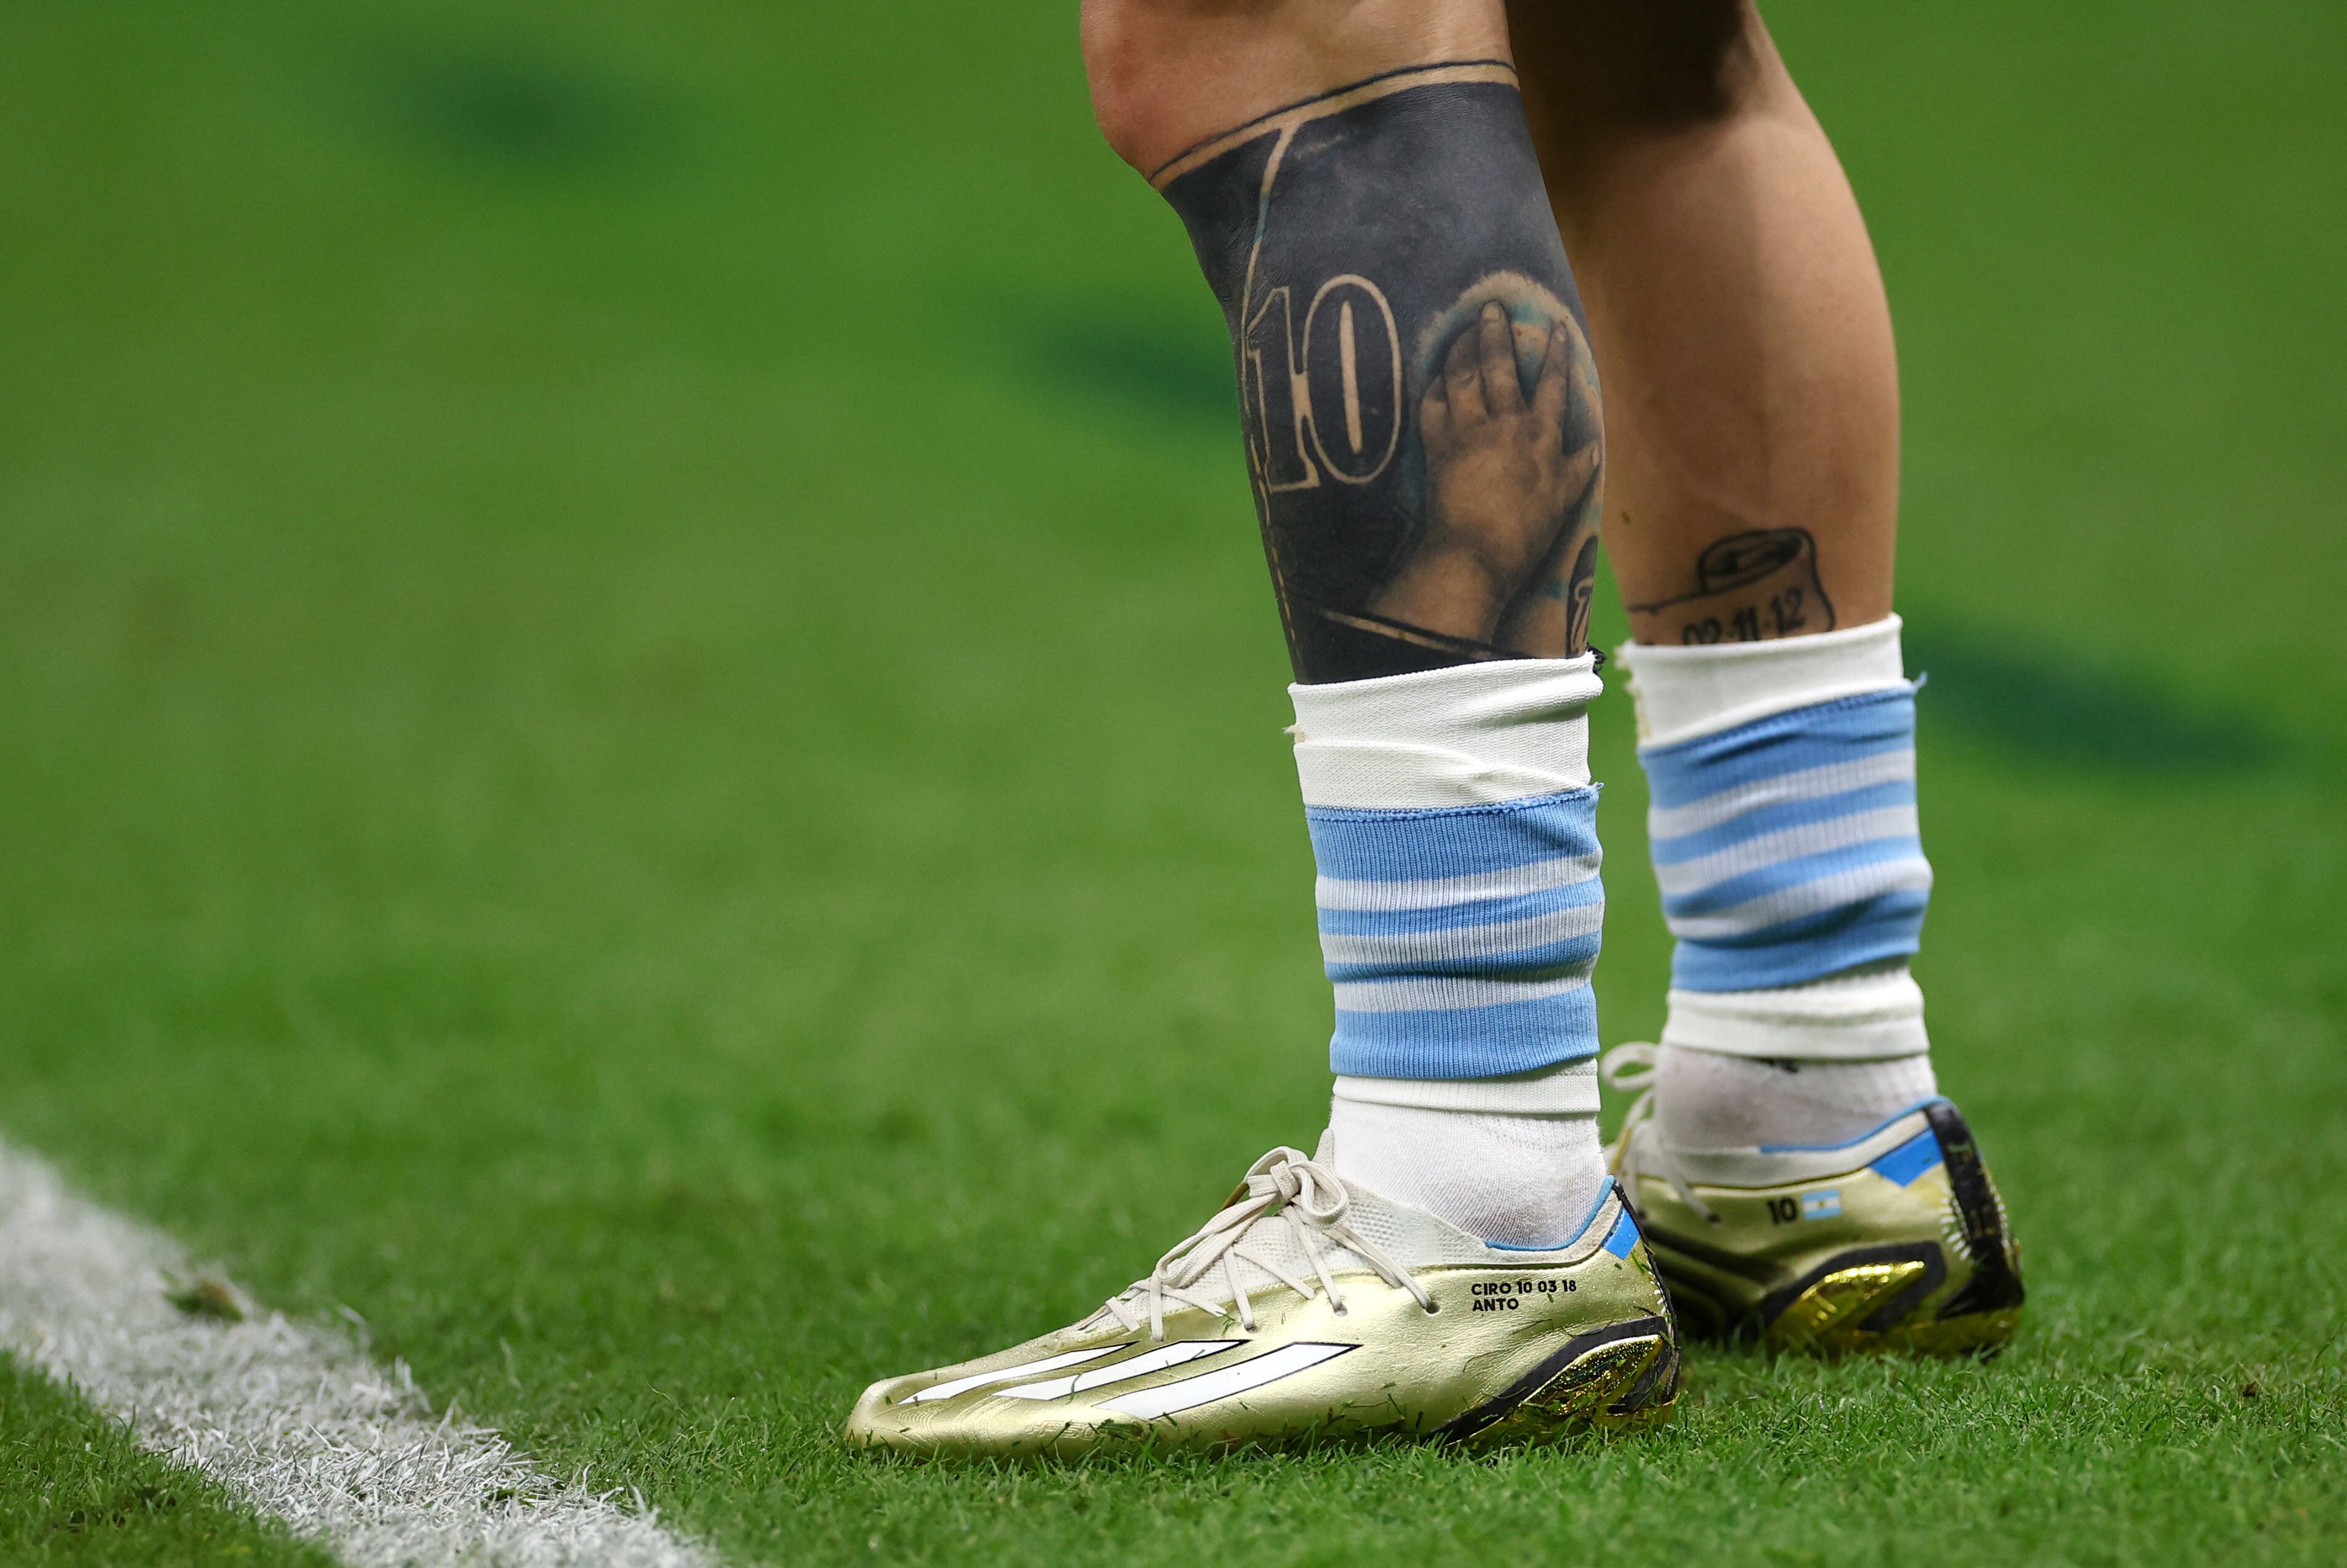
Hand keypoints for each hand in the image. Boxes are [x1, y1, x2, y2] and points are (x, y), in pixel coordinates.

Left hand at [1369, 301, 1599, 643]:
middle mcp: (1505, 425)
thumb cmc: (1524, 535)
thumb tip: (1590, 447)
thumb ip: (1576, 471)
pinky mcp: (1436, 446)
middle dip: (1497, 335)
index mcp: (1541, 437)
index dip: (1556, 355)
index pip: (1552, 386)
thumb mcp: (1562, 503)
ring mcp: (1467, 432)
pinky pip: (1432, 407)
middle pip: (1500, 369)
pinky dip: (1432, 389)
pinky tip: (1431, 377)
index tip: (1556, 327)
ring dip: (1461, 350)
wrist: (1474, 556)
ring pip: (1463, 378)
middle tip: (1491, 307)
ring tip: (1461, 329)